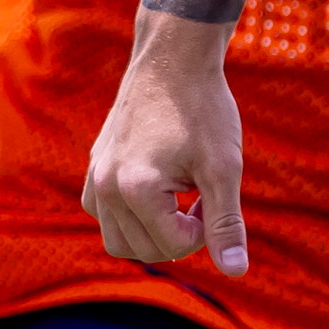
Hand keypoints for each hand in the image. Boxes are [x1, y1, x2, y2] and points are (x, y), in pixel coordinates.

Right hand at [84, 14, 249, 276]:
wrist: (173, 58)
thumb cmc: (204, 108)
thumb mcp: (224, 168)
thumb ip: (226, 222)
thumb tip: (235, 270)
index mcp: (135, 188)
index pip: (174, 245)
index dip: (205, 228)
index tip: (214, 192)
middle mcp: (104, 185)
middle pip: (144, 251)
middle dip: (180, 235)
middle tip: (200, 195)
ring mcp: (94, 175)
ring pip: (118, 241)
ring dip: (153, 233)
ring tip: (179, 197)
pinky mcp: (94, 166)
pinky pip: (103, 215)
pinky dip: (129, 218)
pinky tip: (157, 191)